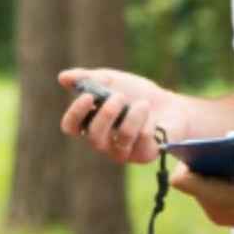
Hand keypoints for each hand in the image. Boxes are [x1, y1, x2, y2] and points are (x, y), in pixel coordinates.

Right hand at [58, 68, 188, 164]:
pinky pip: (142, 140)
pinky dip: (148, 123)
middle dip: (107, 115)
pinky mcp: (142, 155)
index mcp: (90, 123)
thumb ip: (88, 78)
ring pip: (121, 139)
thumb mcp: (112, 80)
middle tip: (119, 97)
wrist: (170, 105)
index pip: (71, 127)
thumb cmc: (136, 94)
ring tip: (142, 104)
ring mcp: (122, 151)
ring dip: (132, 118)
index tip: (88, 97)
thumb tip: (63, 78)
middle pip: (94, 137)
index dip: (75, 115)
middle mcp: (102, 142)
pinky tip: (153, 118)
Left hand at [171, 154, 233, 233]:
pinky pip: (211, 188)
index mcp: (220, 201)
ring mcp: (218, 212)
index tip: (199, 145)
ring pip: (200, 183)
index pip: (182, 180)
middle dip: (200, 161)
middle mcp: (213, 210)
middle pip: (190, 179)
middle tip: (219, 146)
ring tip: (229, 154)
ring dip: (211, 168)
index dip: (186, 160)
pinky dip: (220, 176)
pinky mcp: (226, 212)